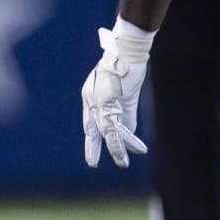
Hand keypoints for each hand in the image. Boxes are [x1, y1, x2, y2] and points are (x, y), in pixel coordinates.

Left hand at [82, 26, 149, 168]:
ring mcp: (100, 105)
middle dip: (93, 148)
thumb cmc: (120, 67)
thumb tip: (128, 127)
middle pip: (93, 130)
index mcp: (91, 99)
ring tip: (122, 164)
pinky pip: (115, 128)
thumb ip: (120, 108)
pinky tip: (128, 151)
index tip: (94, 146)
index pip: (90, 122)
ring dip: (116, 150)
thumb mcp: (117, 88)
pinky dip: (121, 141)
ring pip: (107, 133)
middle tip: (91, 164)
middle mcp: (92, 103)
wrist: (123, 55)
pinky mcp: (109, 104)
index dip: (93, 136)